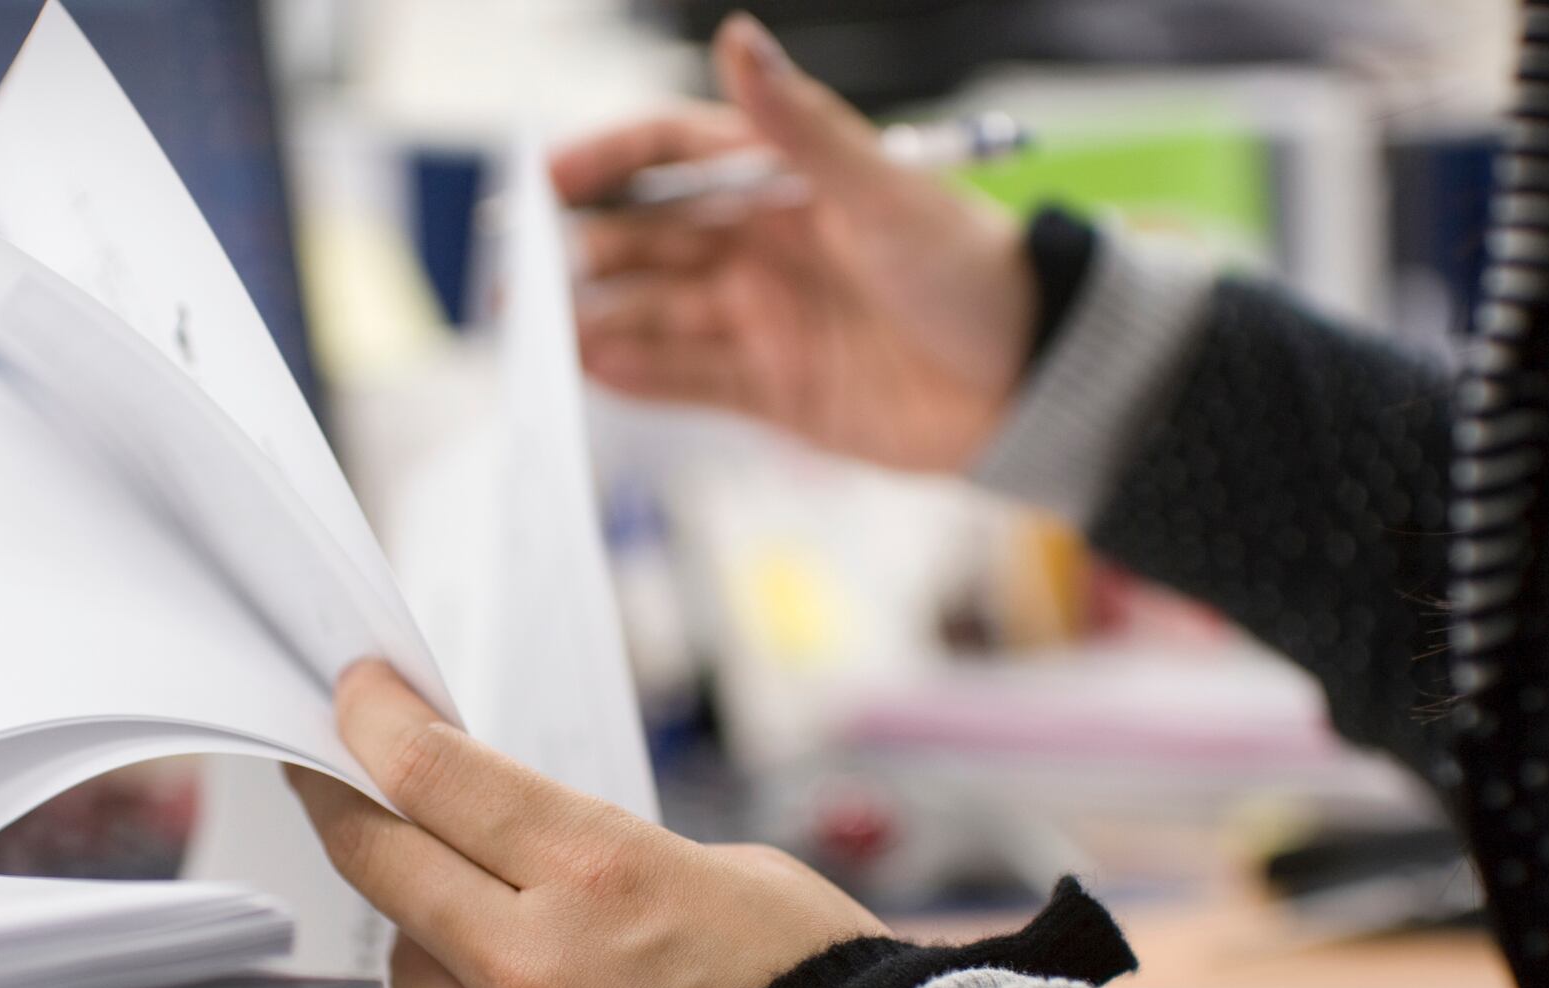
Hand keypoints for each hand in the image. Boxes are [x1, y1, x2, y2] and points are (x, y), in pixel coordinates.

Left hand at [286, 662, 888, 987]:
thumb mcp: (732, 872)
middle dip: (343, 806)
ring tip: (467, 919)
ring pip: (399, 973)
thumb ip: (605, 859)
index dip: (374, 722)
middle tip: (328, 777)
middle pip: (381, 865)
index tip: (355, 697)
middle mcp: (535, 965)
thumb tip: (524, 856)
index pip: (436, 777)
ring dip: (416, 935)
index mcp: (599, 874)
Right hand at [552, 12, 1034, 472]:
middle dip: (579, 250)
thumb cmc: (974, 272)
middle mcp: (763, 247)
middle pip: (648, 239)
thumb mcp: (883, 189)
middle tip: (517, 271)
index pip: (672, 159)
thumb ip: (798, 125)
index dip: (607, 164)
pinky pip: (686, 379)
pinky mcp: (773, 389)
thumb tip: (738, 37)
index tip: (549, 182)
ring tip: (536, 328)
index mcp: (785, 184)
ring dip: (595, 315)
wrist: (1031, 383)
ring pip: (656, 311)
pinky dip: (637, 374)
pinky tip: (590, 367)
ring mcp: (763, 319)